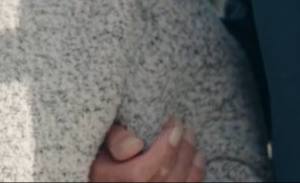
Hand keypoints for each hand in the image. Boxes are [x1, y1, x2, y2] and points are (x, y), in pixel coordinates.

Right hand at [89, 119, 205, 182]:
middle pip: (162, 179)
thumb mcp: (101, 139)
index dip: (163, 150)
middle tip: (184, 128)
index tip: (174, 124)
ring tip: (190, 137)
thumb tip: (134, 145)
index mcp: (108, 179)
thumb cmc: (104, 150)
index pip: (139, 173)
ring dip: (188, 160)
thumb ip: (114, 138)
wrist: (109, 171)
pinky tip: (198, 158)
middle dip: (179, 151)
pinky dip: (195, 175)